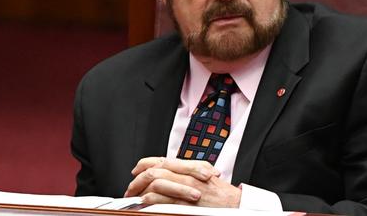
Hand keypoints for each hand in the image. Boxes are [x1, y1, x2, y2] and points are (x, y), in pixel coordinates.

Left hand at [124, 157, 240, 207]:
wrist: (236, 204)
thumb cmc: (221, 194)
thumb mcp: (204, 175)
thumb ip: (188, 171)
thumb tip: (172, 171)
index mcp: (189, 167)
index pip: (161, 160)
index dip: (144, 164)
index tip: (135, 171)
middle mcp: (186, 175)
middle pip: (154, 171)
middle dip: (137, 180)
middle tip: (130, 189)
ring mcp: (185, 189)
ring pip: (156, 184)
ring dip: (140, 191)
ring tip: (133, 198)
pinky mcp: (186, 204)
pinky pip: (163, 201)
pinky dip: (150, 202)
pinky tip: (144, 204)